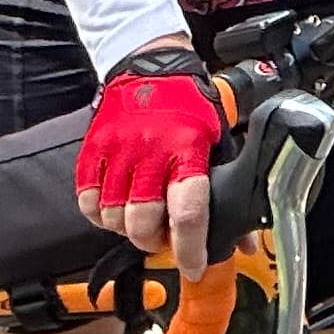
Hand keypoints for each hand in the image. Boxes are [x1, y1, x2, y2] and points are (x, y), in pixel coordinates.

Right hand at [74, 44, 223, 274]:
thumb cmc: (190, 106)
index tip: (193, 268)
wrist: (151, 65)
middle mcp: (151, 151)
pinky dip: (99, 214)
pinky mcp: (93, 149)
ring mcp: (118, 150)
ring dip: (127, 229)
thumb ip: (229, 189)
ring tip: (140, 219)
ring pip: (113, 216)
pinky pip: (87, 201)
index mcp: (189, 149)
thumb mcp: (218, 140)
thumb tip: (246, 242)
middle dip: (153, 241)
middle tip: (163, 237)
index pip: (188, 212)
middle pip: (143, 222)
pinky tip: (115, 207)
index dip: (189, 249)